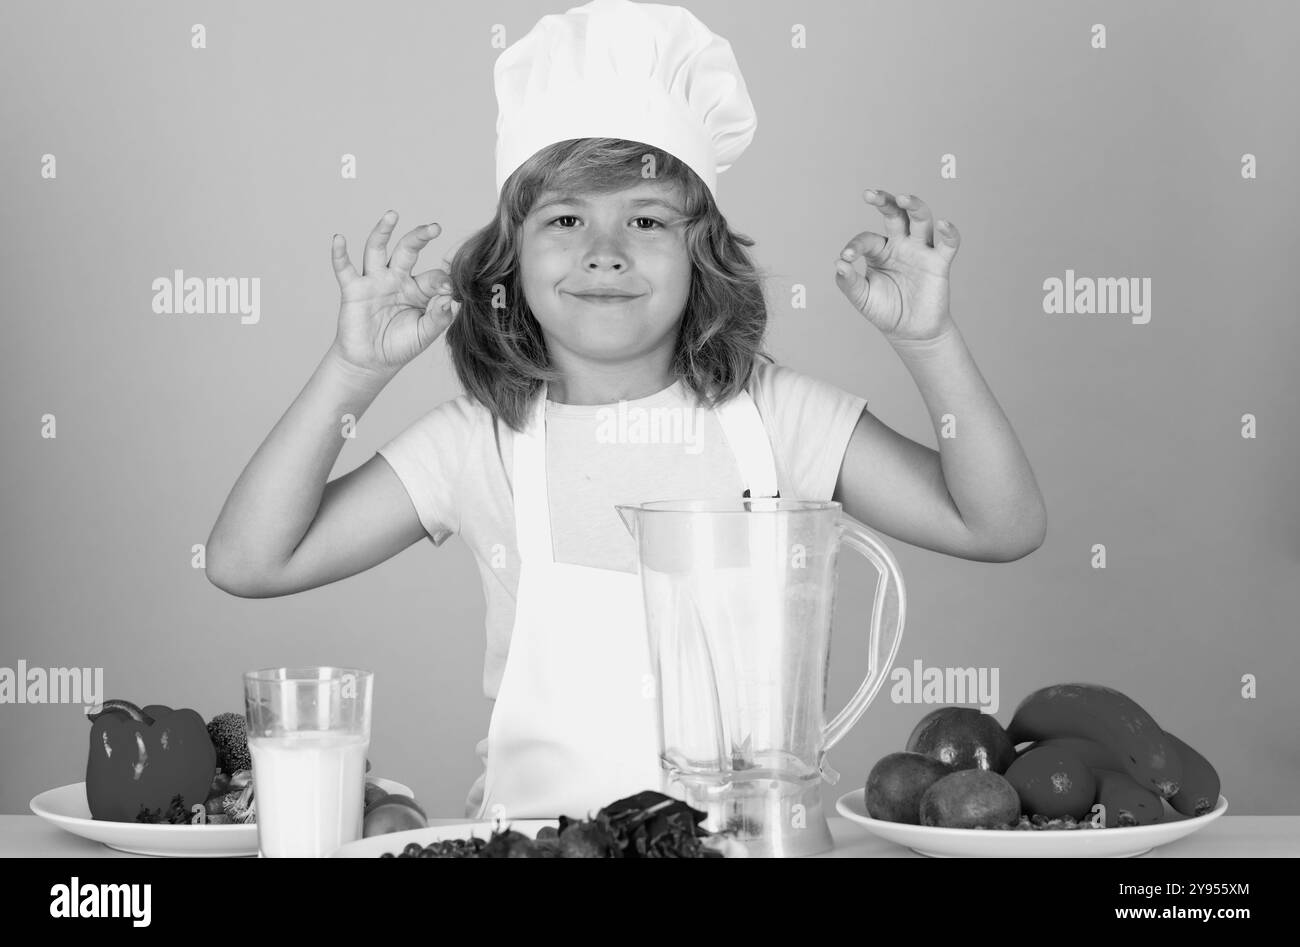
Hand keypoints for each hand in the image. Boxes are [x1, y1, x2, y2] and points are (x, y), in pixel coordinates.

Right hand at [329, 210, 459, 376]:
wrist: (371, 362)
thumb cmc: (400, 346)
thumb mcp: (424, 334)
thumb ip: (438, 318)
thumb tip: (450, 300)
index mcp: (418, 289)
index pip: (433, 276)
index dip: (443, 280)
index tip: (450, 288)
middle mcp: (397, 278)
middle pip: (408, 250)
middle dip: (420, 237)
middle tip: (434, 227)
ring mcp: (374, 281)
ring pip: (377, 249)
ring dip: (383, 231)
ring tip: (392, 215)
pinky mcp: (353, 289)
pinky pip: (345, 268)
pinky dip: (340, 254)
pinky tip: (339, 239)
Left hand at [834, 190, 959, 344]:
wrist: (910, 332)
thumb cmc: (885, 310)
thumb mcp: (861, 298)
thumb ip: (848, 282)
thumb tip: (839, 264)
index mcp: (879, 251)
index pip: (866, 239)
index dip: (855, 245)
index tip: (847, 258)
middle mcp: (900, 245)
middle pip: (895, 214)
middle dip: (884, 201)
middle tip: (870, 194)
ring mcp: (920, 251)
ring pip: (920, 219)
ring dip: (914, 206)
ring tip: (903, 198)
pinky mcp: (939, 262)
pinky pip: (948, 243)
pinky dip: (949, 232)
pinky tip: (943, 224)